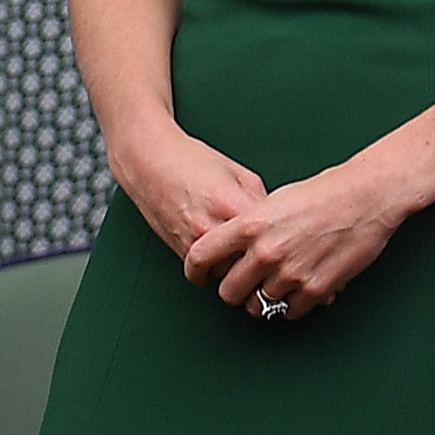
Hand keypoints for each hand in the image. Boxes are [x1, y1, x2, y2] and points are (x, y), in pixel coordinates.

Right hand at [108, 119, 267, 261]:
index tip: (283, 238)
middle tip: (266, 248)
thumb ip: (260, 200)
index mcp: (230, 204)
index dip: (278, 238)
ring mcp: (192, 243)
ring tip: (244, 250)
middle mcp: (209, 228)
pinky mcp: (179, 252)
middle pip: (247, 261)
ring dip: (238, 265)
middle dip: (259, 256)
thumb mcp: (240, 174)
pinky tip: (224, 251)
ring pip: (227, 273)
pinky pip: (207, 272)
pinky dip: (218, 265)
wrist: (151, 163)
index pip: (266, 237)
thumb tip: (275, 221)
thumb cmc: (193, 162)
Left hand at [183, 161, 406, 322]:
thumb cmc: (327, 191)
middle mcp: (266, 252)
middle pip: (228, 291)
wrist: (368, 196)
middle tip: (247, 283)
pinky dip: (292, 304)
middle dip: (236, 289)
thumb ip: (250, 226)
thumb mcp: (277, 200)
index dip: (196, 271)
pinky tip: (300, 286)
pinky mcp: (315, 289)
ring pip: (258, 305)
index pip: (201, 257)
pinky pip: (289, 311)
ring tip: (280, 282)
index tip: (201, 277)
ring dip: (266, 298)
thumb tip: (234, 247)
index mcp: (251, 225)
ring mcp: (290, 273)